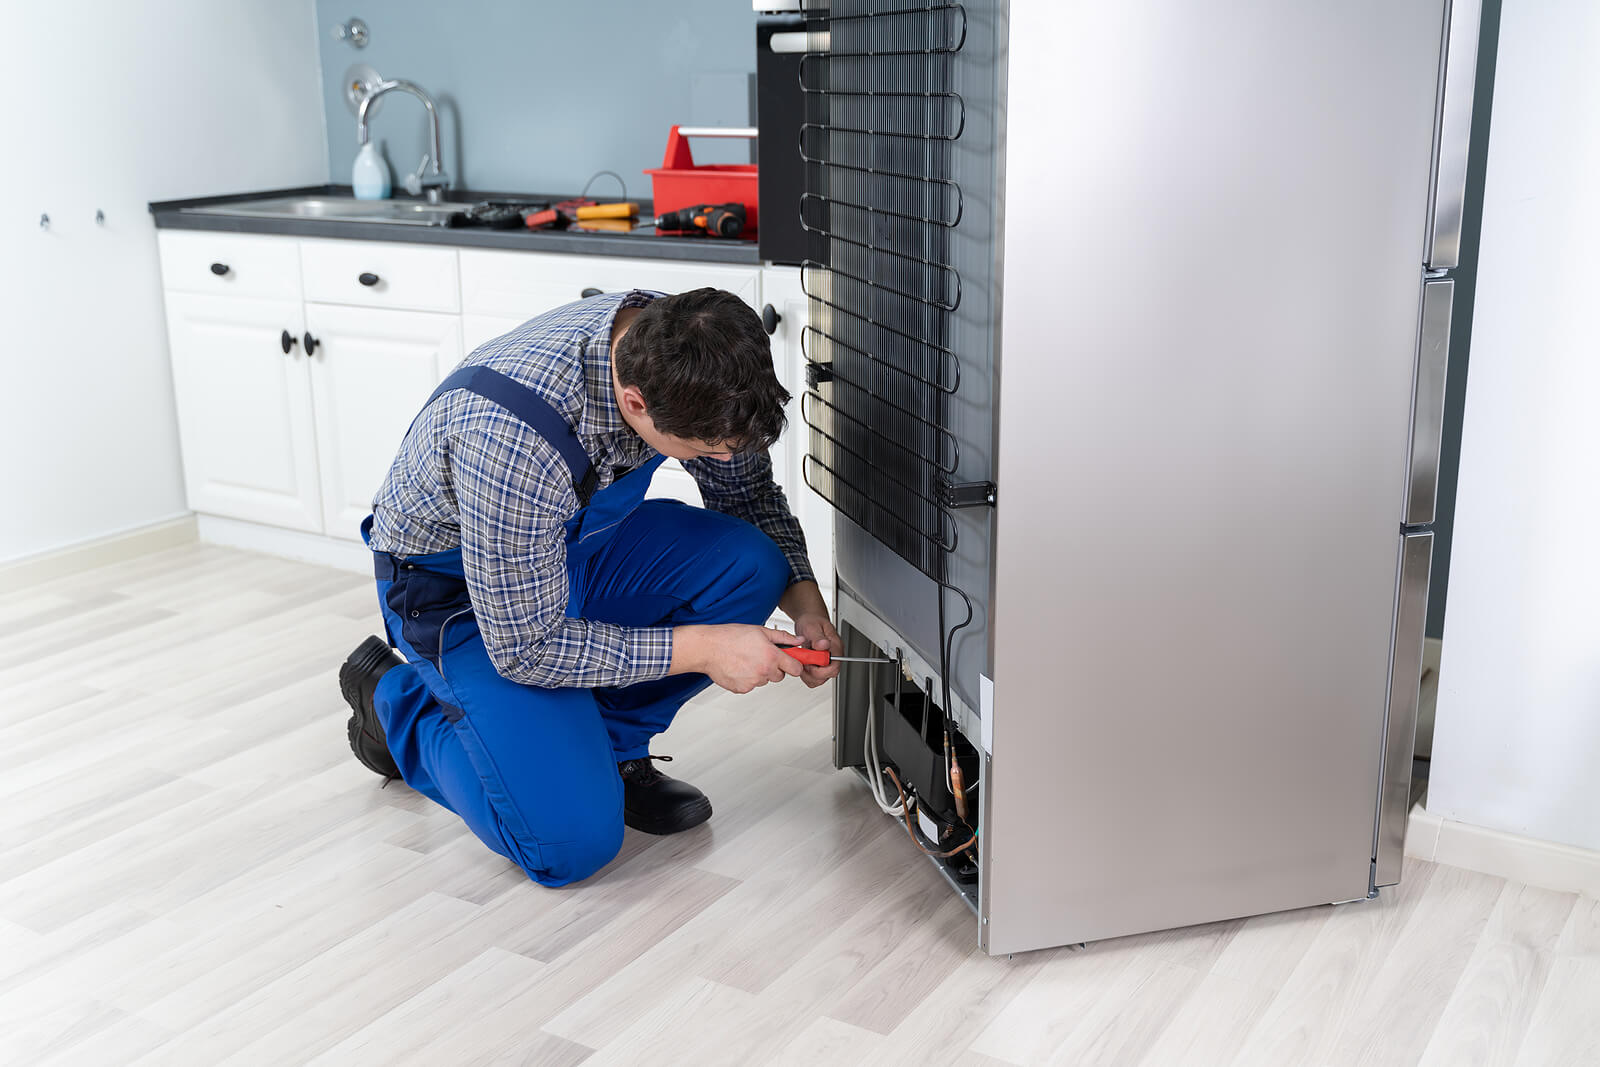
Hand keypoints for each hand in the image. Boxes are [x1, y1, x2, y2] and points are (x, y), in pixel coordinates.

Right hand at [672, 623, 803, 694]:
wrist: (708, 648)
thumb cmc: (730, 637)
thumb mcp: (760, 631)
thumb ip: (783, 638)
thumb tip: (798, 641)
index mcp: (771, 656)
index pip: (796, 669)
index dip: (794, 665)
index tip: (791, 662)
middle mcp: (764, 671)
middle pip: (780, 676)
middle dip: (774, 668)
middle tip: (761, 657)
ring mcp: (753, 682)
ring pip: (764, 680)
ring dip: (760, 673)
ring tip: (746, 660)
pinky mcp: (742, 689)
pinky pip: (751, 686)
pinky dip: (747, 678)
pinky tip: (738, 667)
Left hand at [787, 610, 843, 688]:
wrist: (808, 621)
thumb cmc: (812, 621)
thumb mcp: (812, 626)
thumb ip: (818, 637)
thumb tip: (823, 645)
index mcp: (835, 647)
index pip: (834, 667)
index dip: (821, 670)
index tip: (810, 663)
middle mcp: (833, 656)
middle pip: (827, 676)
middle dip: (812, 673)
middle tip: (804, 661)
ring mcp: (826, 662)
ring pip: (819, 679)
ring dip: (807, 674)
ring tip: (802, 661)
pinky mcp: (818, 665)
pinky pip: (812, 678)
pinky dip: (805, 673)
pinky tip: (802, 663)